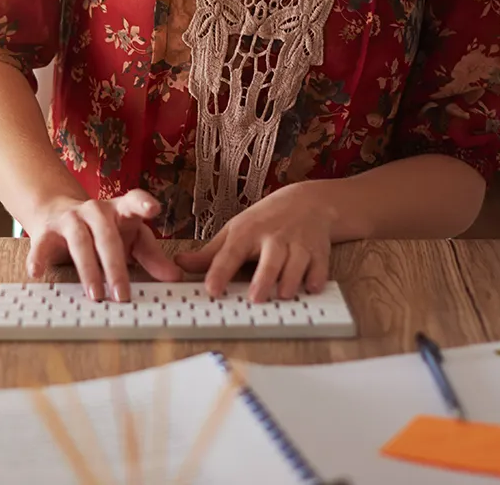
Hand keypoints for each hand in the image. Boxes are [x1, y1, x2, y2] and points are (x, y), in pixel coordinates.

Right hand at [25, 189, 183, 301]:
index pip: (133, 201)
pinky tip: (36, 272)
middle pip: (106, 235)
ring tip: (94, 295)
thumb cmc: (102, 231)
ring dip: (87, 269)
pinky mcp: (46, 231)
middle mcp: (94, 211)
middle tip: (122, 295)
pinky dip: (39, 258)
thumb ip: (151, 257)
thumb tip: (174, 277)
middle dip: (115, 266)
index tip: (152, 210)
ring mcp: (70, 219)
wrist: (56, 212)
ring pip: (79, 242)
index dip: (143, 203)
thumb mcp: (129, 239)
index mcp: (119, 210)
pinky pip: (42, 245)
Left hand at [174, 183, 336, 301]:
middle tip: (255, 298)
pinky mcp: (320, 252)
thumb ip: (210, 253)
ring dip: (290, 281)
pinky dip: (316, 279)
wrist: (308, 202)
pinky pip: (320, 268)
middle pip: (269, 260)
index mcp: (247, 233)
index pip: (231, 253)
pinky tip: (311, 288)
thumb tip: (179, 263)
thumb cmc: (265, 220)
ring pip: (296, 265)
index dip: (220, 272)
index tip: (211, 289)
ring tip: (282, 295)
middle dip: (263, 279)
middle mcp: (273, 238)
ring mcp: (298, 245)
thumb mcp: (235, 230)